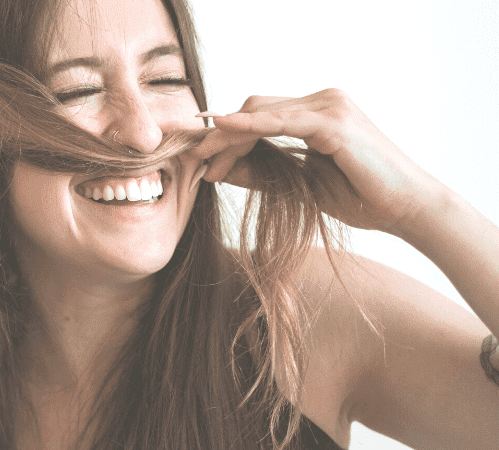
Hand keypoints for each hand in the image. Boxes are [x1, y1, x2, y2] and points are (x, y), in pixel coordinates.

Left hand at [190, 88, 443, 233]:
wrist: (406, 209)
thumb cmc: (359, 198)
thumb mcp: (297, 184)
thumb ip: (261, 172)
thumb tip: (218, 168)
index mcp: (314, 112)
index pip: (258, 113)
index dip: (226, 133)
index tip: (201, 159)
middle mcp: (322, 101)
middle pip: (254, 107)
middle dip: (221, 134)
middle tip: (196, 161)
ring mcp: (330, 106)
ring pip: (261, 112)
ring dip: (229, 135)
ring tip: (206, 159)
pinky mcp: (335, 122)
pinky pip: (283, 121)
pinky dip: (251, 126)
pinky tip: (227, 130)